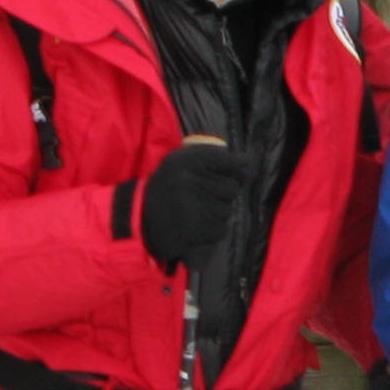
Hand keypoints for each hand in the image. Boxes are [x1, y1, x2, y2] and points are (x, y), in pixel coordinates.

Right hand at [136, 138, 250, 270]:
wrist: (140, 218)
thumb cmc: (166, 188)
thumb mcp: (182, 163)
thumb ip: (214, 159)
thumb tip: (250, 161)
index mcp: (187, 159)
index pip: (229, 160)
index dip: (236, 168)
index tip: (239, 172)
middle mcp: (191, 179)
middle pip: (231, 188)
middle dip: (221, 195)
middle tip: (198, 197)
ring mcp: (194, 205)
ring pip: (227, 210)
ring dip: (216, 214)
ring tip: (193, 212)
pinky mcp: (198, 228)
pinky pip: (220, 228)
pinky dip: (211, 230)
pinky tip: (193, 226)